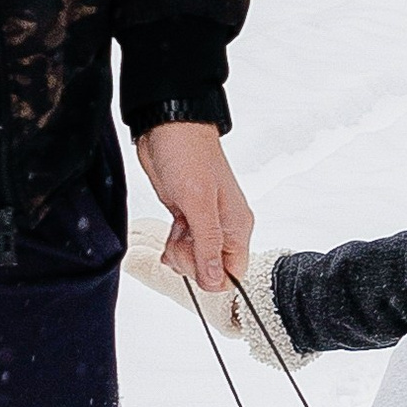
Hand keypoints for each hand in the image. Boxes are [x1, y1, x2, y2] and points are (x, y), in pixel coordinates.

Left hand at [134, 120, 252, 295]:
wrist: (168, 128)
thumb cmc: (187, 154)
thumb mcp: (198, 202)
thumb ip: (208, 242)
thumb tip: (214, 279)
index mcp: (237, 225)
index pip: (233, 272)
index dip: (209, 275)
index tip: (190, 258)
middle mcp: (225, 226)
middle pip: (213, 269)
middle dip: (191, 263)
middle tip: (177, 243)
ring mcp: (207, 221)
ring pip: (197, 258)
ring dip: (180, 254)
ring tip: (173, 234)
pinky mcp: (189, 215)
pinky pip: (186, 245)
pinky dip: (175, 245)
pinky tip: (171, 232)